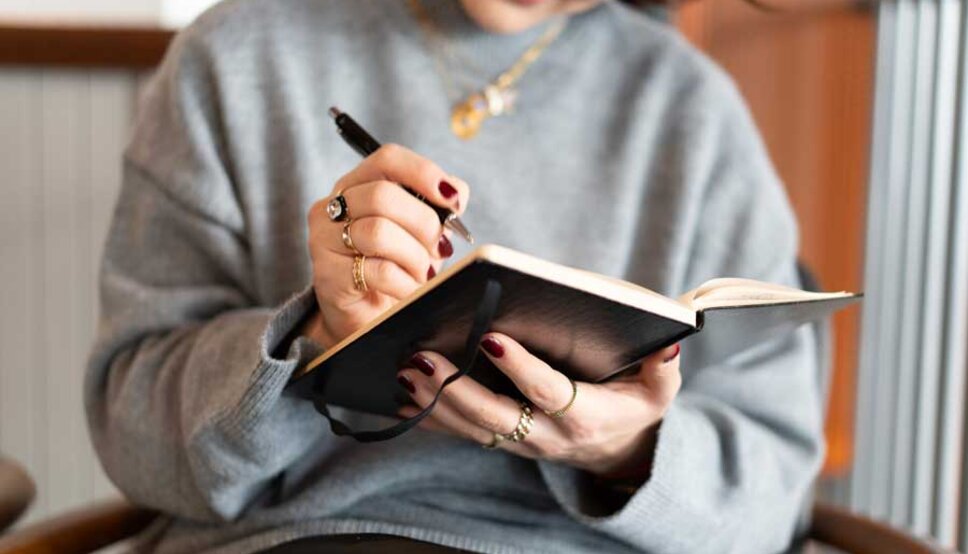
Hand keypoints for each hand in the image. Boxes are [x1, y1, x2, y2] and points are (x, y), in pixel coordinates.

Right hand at [304, 144, 469, 347]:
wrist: (367, 317)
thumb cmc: (396, 266)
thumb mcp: (421, 232)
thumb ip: (438, 207)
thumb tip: (456, 195)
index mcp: (359, 183)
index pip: (388, 159)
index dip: (424, 173)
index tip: (453, 199)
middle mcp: (335, 205)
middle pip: (383, 196)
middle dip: (424, 224)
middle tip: (440, 249)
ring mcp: (325, 239)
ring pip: (378, 232)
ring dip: (414, 257)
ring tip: (423, 274)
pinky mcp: (327, 274)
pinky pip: (377, 271)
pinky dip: (405, 283)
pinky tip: (409, 290)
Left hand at [397, 333, 681, 475]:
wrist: (617, 447)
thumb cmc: (634, 403)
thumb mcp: (660, 388)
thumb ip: (663, 366)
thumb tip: (667, 338)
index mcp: (586, 415)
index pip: (548, 392)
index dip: (520, 369)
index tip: (491, 338)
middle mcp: (548, 435)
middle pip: (495, 417)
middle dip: (455, 389)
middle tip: (421, 358)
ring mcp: (522, 443)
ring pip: (472, 429)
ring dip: (435, 402)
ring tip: (405, 369)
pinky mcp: (503, 442)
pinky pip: (462, 435)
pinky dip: (431, 418)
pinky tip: (402, 397)